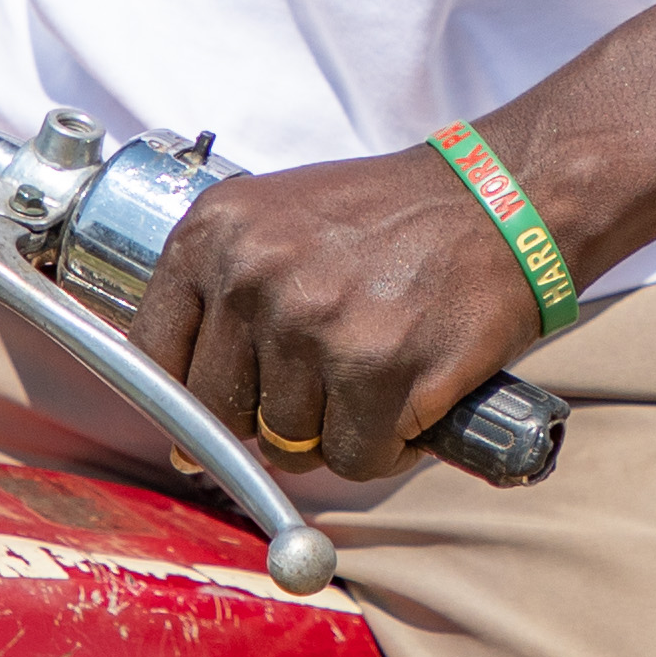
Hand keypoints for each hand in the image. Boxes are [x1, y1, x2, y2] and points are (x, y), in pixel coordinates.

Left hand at [128, 147, 548, 491]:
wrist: (503, 198)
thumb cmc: (391, 220)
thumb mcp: (280, 223)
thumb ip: (222, 304)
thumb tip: (182, 438)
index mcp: (213, 234)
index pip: (153, 356)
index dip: (186, 397)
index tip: (219, 408)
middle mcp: (253, 276)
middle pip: (220, 412)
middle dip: (271, 416)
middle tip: (326, 381)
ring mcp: (314, 325)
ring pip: (289, 443)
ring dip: (336, 430)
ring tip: (377, 374)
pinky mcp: (378, 369)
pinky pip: (355, 458)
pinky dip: (388, 446)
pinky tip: (410, 400)